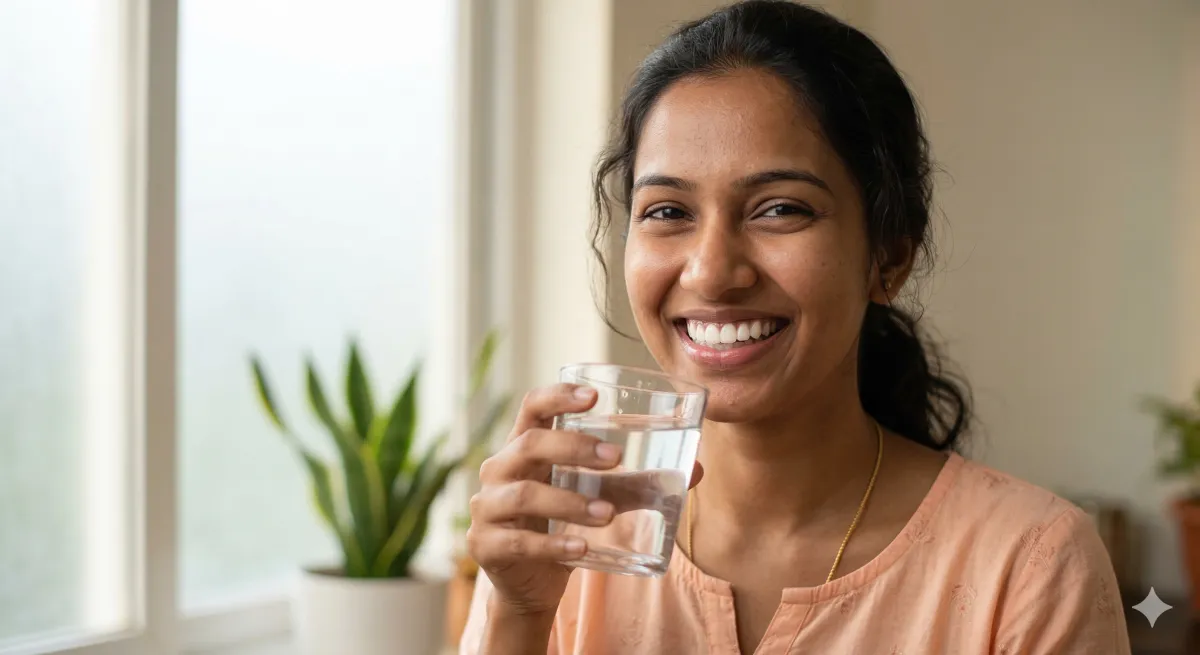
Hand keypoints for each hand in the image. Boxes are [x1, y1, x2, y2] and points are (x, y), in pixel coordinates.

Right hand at [466, 383, 617, 616]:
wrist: (530, 585)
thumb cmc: (562, 526)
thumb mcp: (596, 497)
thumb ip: (635, 484)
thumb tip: (695, 471)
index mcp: (523, 447)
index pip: (532, 408)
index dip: (558, 396)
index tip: (592, 396)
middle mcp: (499, 470)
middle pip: (530, 444)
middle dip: (573, 448)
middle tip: (614, 457)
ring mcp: (488, 509)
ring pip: (525, 494)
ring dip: (570, 501)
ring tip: (608, 513)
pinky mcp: (487, 546)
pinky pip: (520, 542)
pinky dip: (554, 545)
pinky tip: (582, 547)